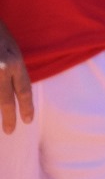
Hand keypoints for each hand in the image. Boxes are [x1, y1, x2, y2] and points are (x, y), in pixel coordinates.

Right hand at [0, 19, 33, 133]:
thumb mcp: (12, 48)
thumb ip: (13, 68)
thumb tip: (15, 88)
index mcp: (14, 63)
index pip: (23, 91)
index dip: (26, 107)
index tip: (27, 121)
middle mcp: (0, 69)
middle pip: (4, 101)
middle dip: (8, 118)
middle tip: (11, 130)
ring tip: (2, 125)